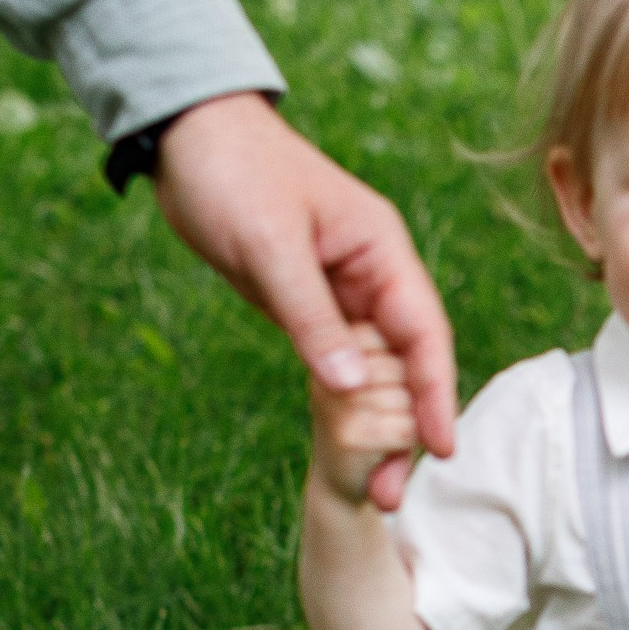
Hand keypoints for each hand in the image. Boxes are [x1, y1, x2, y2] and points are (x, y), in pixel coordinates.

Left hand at [154, 94, 454, 510]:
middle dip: (405, 428)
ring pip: (369, 369)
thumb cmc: (234, 173)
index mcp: (381, 252)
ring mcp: (338, 292)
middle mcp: (370, 275)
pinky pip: (334, 360)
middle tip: (390, 493)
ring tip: (370, 485)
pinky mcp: (304, 303)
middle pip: (404, 362)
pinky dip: (341, 402)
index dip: (436, 393)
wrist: (186, 136)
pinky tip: (341, 442)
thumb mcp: (271, 245)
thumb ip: (311, 316)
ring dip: (373, 425)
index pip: (424, 333)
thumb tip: (350, 386)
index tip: (442, 449)